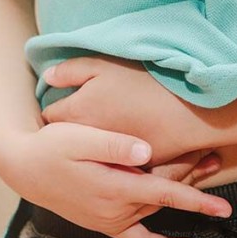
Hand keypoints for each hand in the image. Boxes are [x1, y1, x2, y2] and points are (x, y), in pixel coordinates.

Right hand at [0, 121, 232, 237]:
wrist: (23, 167)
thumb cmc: (50, 146)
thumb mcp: (77, 137)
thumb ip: (112, 144)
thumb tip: (146, 150)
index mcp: (113, 188)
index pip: (164, 194)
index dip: (197, 201)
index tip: (224, 209)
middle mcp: (115, 209)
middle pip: (165, 195)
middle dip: (195, 178)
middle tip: (217, 157)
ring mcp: (110, 219)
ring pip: (157, 207)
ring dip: (184, 194)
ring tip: (209, 170)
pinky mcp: (104, 223)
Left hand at [40, 55, 203, 165]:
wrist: (189, 110)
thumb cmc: (145, 83)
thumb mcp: (103, 65)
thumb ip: (70, 71)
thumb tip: (48, 77)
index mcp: (77, 114)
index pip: (49, 116)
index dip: (57, 108)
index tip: (66, 103)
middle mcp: (86, 143)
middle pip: (67, 139)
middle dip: (69, 130)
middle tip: (81, 117)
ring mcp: (108, 160)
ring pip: (88, 156)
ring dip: (90, 148)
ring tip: (104, 130)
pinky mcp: (129, 172)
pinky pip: (113, 167)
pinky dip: (114, 159)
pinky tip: (124, 145)